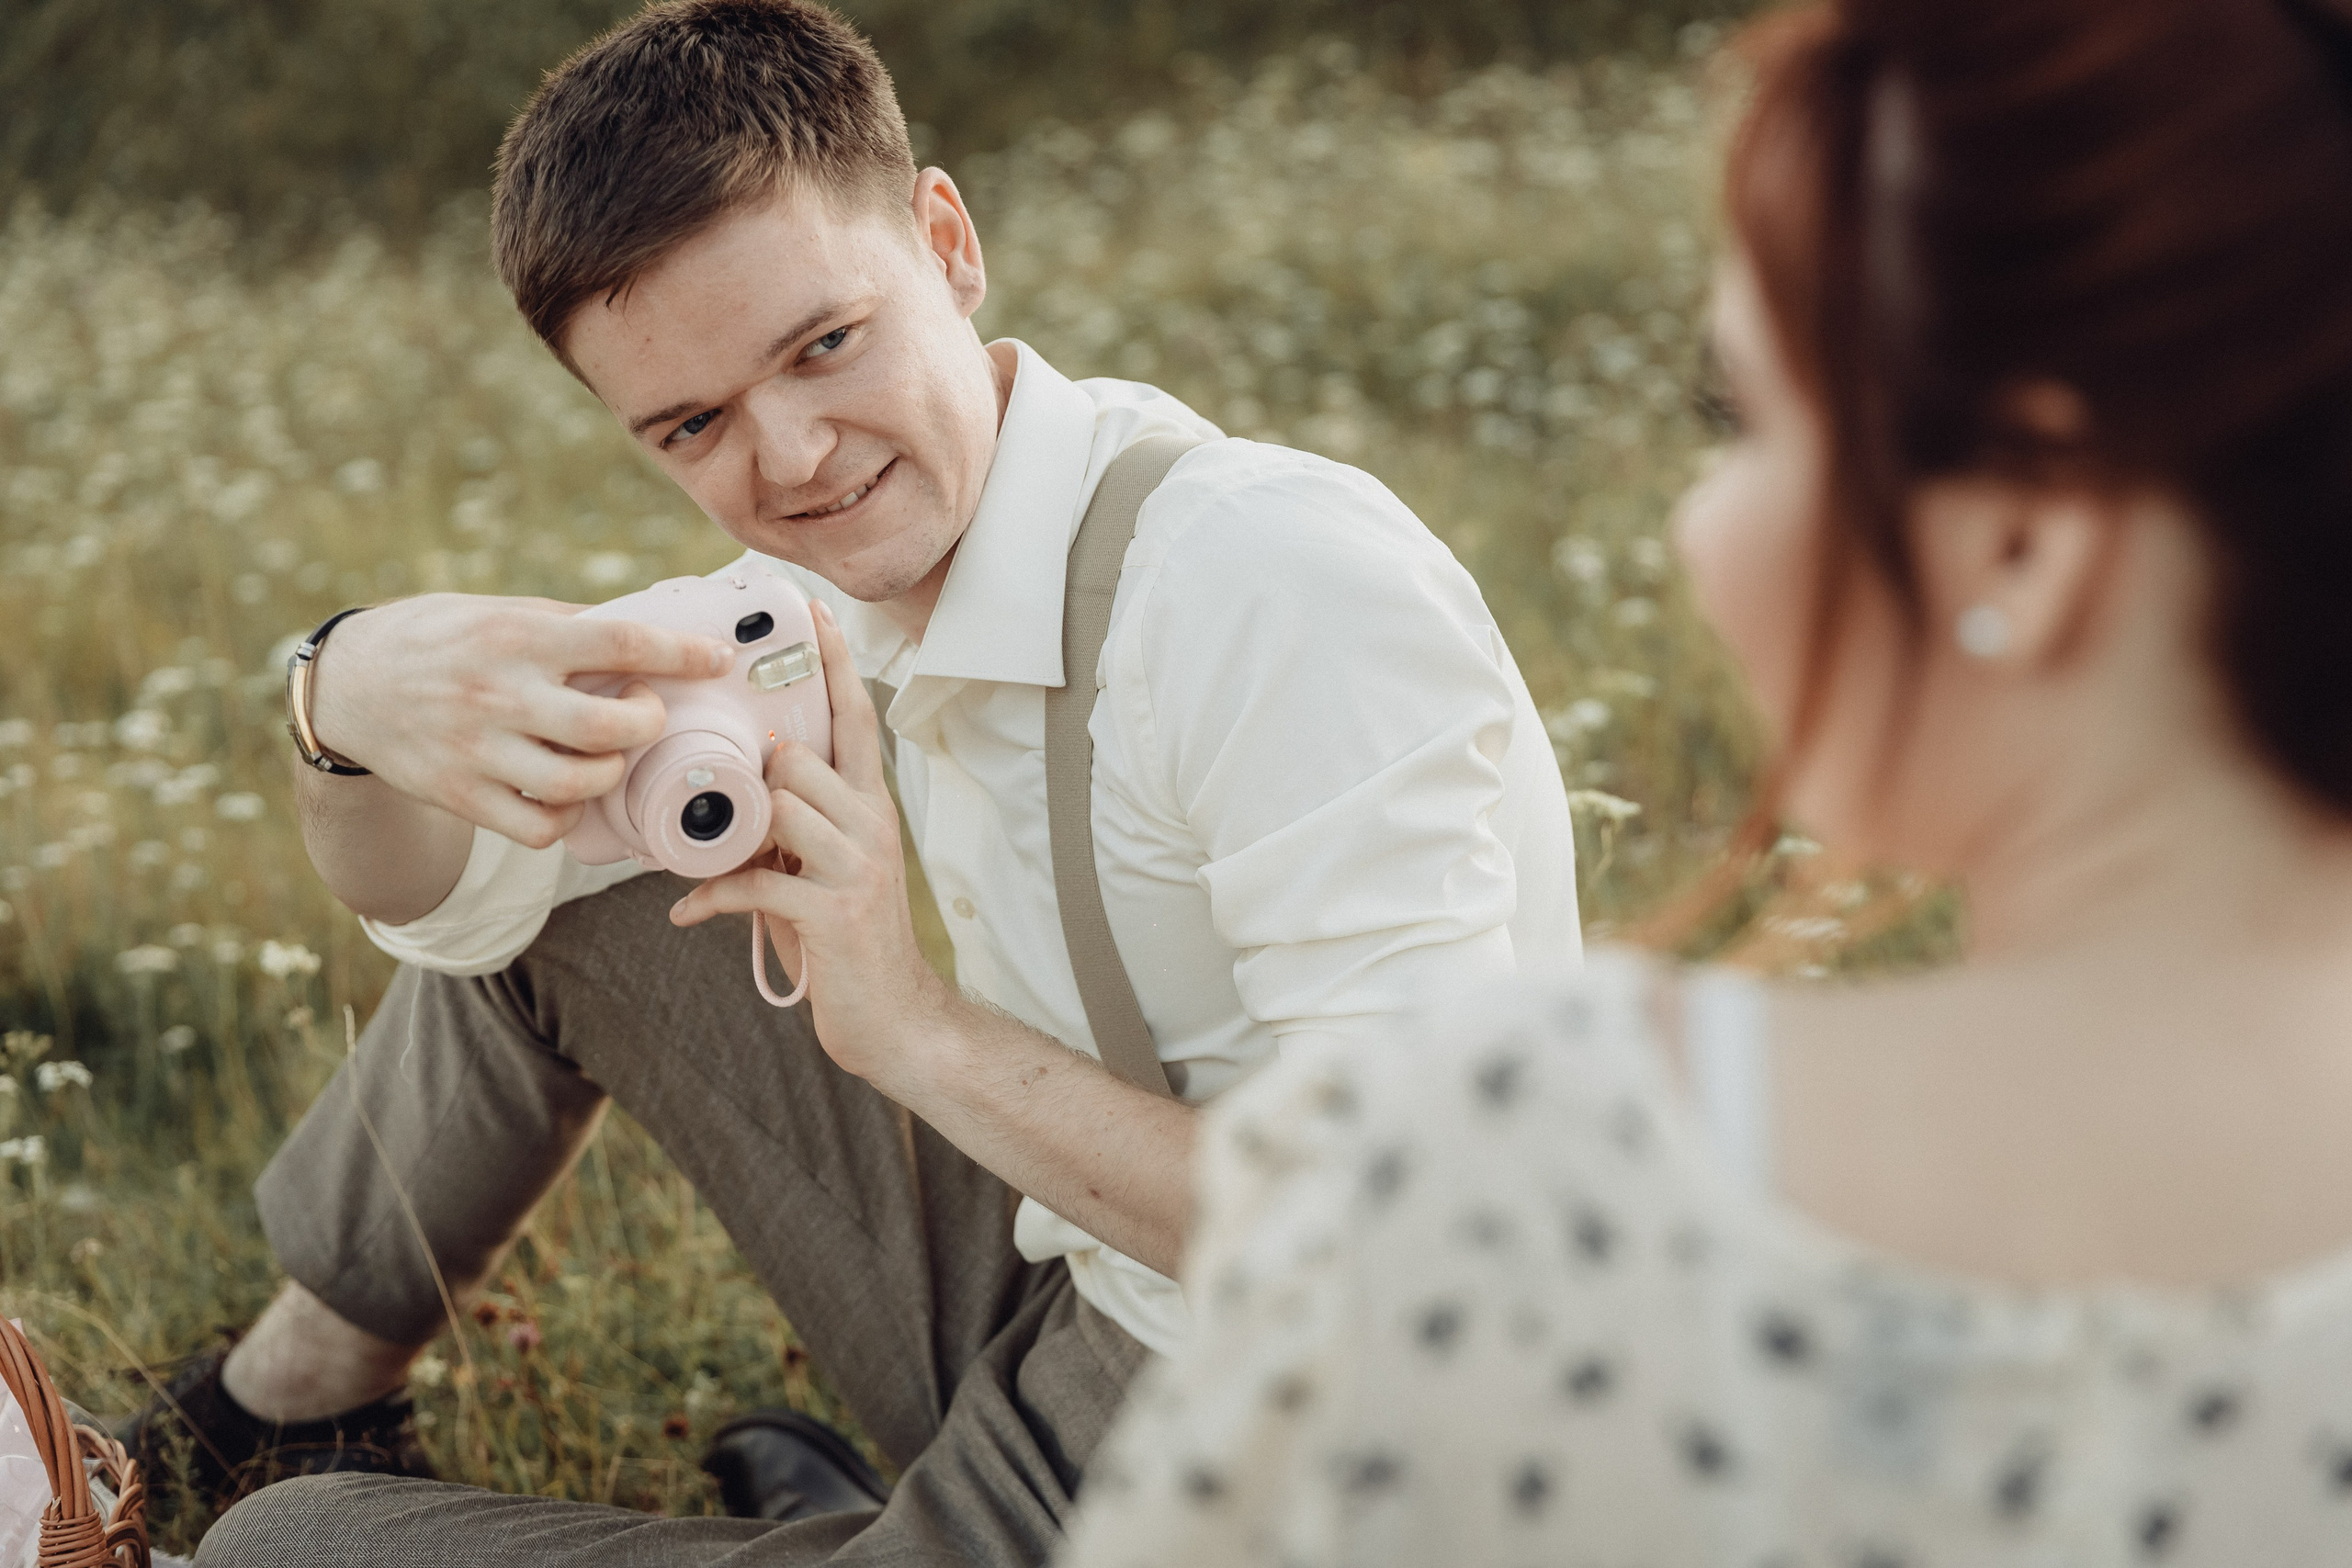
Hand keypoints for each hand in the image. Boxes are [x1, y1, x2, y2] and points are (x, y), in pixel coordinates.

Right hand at [306, 593, 734, 848]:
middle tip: (644, 711)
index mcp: (518, 638)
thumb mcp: (499, 611)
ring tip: (606, 754)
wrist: (346, 684)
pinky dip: (567, 817)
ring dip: (612, 773)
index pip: (620, 642)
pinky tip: (566, 792)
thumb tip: (653, 627)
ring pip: (579, 783)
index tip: (717, 658)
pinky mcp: (462, 796)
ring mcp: (479, 751)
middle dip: (647, 722)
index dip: (681, 653)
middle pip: (609, 727)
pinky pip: (540, 828)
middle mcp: (500, 694)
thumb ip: (569, 624)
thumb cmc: (440, 638)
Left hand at [668, 600, 948, 1087]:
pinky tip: (687, 913)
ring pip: (781, 809)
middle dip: (753, 780)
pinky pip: (755, 883)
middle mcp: (872, 826)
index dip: (835, 664)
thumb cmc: (845, 941)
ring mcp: (858, 868)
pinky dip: (710, 897)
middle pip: (800, 759)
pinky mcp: (833, 912)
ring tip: (704, 862)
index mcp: (870, 807)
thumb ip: (792, 827)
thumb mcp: (824, 871)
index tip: (814, 611)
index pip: (855, 718)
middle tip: (718, 809)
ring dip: (729, 837)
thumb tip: (735, 794)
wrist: (895, 1019)